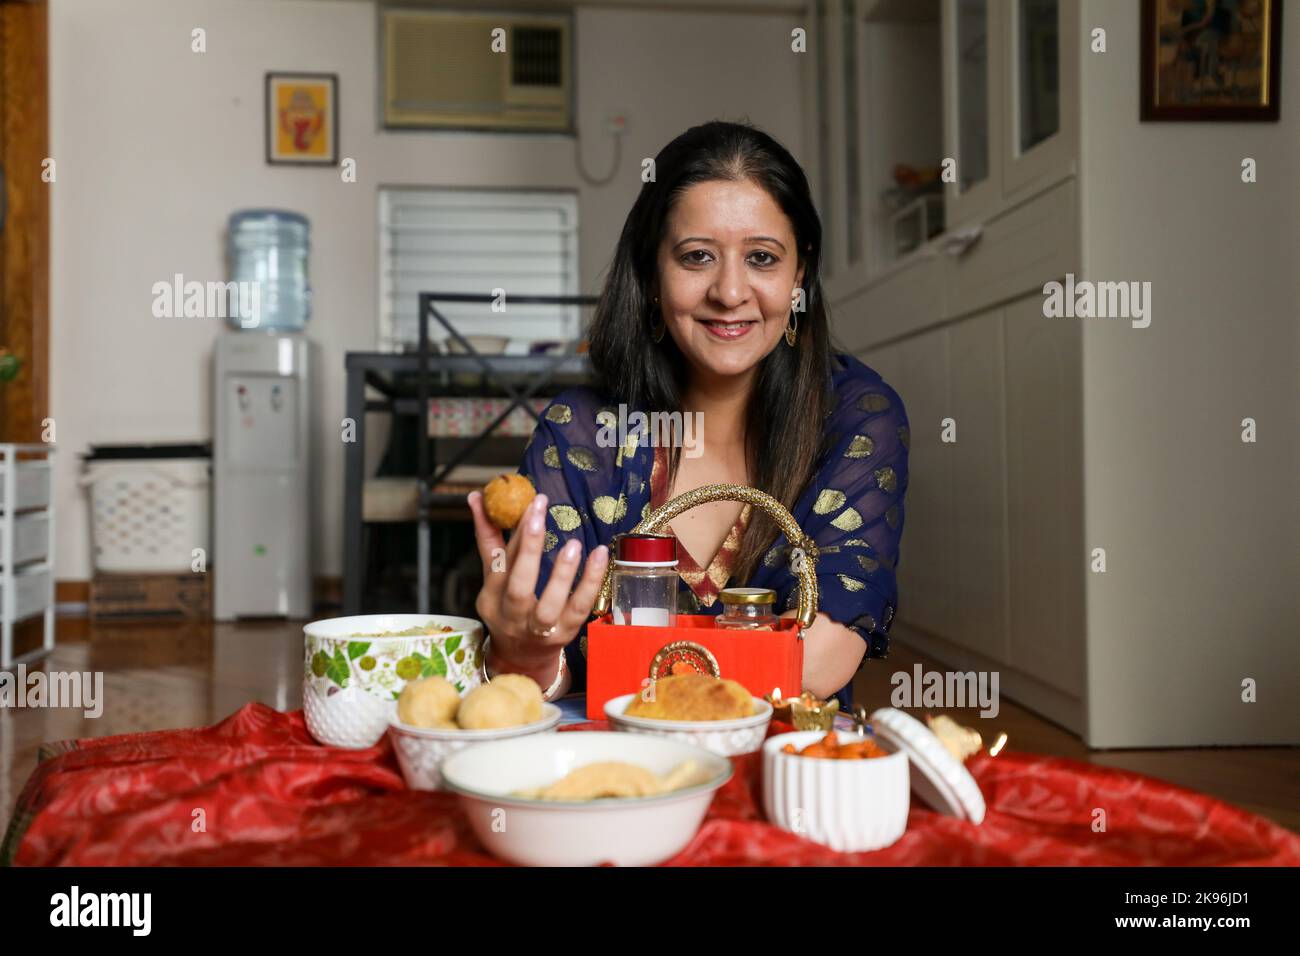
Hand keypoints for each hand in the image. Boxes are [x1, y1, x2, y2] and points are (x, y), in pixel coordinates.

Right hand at [467, 490, 608, 683]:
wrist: (522, 659)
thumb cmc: (508, 608)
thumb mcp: (495, 578)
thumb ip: (489, 538)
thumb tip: (477, 496)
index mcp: (491, 598)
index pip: (500, 563)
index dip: (514, 533)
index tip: (530, 503)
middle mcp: (512, 617)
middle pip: (519, 586)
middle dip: (528, 549)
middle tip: (539, 514)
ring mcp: (540, 629)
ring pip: (550, 604)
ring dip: (562, 573)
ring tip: (573, 544)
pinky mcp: (566, 634)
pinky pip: (580, 609)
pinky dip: (590, 582)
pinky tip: (599, 555)